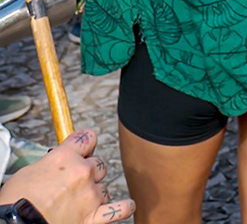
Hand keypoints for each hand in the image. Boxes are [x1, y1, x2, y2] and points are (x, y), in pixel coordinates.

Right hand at [0, 129, 133, 223]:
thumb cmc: (15, 201)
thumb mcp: (28, 172)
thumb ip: (51, 163)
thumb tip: (58, 164)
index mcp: (66, 157)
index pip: (87, 137)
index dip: (85, 142)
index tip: (83, 147)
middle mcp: (82, 172)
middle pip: (98, 163)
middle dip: (88, 171)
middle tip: (73, 181)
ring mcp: (90, 195)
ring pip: (104, 187)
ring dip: (95, 193)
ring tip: (79, 201)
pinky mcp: (93, 217)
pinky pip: (119, 210)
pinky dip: (124, 208)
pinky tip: (126, 206)